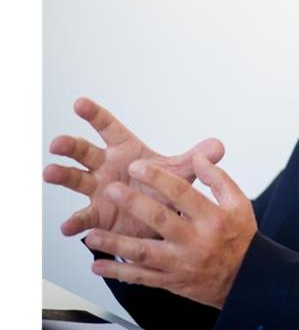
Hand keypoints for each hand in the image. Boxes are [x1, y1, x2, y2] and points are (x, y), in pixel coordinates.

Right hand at [44, 97, 224, 238]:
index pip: (108, 127)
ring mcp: (98, 190)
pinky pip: (83, 217)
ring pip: (75, 179)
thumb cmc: (165, 187)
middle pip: (85, 152)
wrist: (161, 220)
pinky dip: (75, 222)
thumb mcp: (181, 173)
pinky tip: (68, 227)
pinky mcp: (97, 215)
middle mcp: (106, 166)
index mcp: (126, 150)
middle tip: (58, 143)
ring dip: (62, 175)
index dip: (94, 115)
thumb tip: (218, 147)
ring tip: (49, 172)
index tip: (79, 103)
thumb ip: (196, 159)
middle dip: (70, 146)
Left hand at [84, 155, 256, 308]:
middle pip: (160, 220)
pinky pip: (142, 278)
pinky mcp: (172, 281)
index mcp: (212, 218)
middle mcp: (195, 241)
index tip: (138, 166)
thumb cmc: (240, 237)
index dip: (159, 178)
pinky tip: (98, 267)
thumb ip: (219, 179)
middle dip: (134, 204)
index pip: (182, 194)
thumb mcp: (239, 204)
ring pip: (144, 253)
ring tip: (92, 235)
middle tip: (111, 190)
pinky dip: (118, 273)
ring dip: (116, 245)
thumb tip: (201, 158)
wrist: (247, 279)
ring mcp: (181, 264)